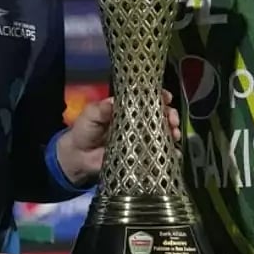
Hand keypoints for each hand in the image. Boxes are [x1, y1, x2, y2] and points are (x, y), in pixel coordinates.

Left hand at [57, 90, 180, 183]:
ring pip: (162, 133)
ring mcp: (141, 140)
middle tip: (172, 119)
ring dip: (172, 131)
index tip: (167, 97)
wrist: (78, 156)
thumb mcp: (91, 114)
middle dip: (170, 115)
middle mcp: (137, 123)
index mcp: (128, 109)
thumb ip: (102, 108)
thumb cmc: (85, 130)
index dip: (159, 97)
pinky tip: (175, 153)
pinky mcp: (141, 156)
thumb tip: (115, 101)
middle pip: (160, 116)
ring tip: (174, 133)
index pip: (147, 100)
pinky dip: (169, 153)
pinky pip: (158, 154)